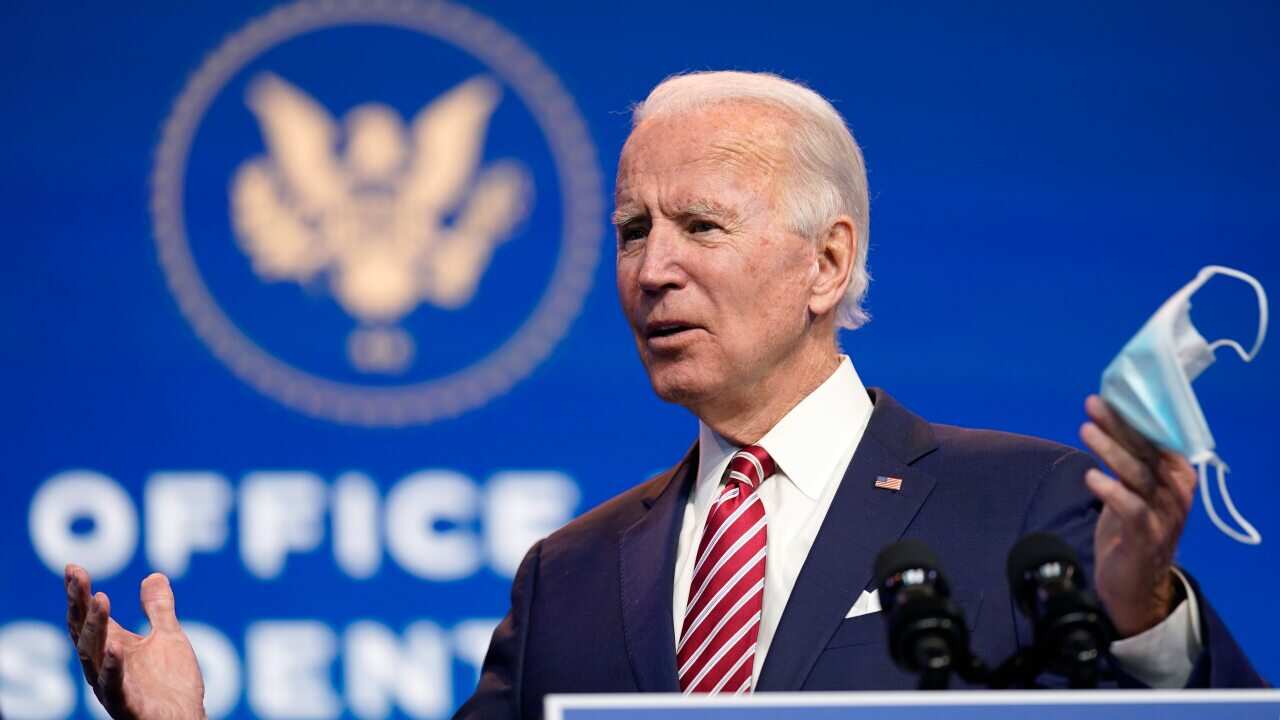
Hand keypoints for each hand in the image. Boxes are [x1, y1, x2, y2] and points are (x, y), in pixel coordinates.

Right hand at [65, 564, 205, 719]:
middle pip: (84, 631)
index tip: (72, 567)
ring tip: (100, 598)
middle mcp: (104, 665)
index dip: (78, 593)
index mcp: (112, 647)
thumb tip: (154, 576)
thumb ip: (158, 609)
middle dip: (79, 603)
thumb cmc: (171, 684)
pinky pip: (114, 686)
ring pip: (92, 655)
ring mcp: (112, 685)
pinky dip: (113, 667)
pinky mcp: (126, 705)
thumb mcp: (168, 637)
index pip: (88, 616)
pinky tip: (115, 647)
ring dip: (95, 627)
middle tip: (77, 576)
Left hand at [1079, 395, 1195, 637]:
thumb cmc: (1132, 528)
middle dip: (1118, 426)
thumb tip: (1104, 420)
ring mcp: (1164, 515)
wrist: (1134, 584)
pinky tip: (1091, 476)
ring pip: (1138, 475)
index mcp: (1176, 475)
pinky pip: (1130, 508)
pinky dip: (1111, 491)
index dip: (1132, 417)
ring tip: (1086, 430)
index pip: (1156, 439)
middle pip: (1146, 451)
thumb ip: (1126, 461)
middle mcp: (1175, 492)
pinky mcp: (1147, 537)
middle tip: (1092, 405)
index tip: (1106, 397)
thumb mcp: (1133, 490)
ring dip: (1110, 450)